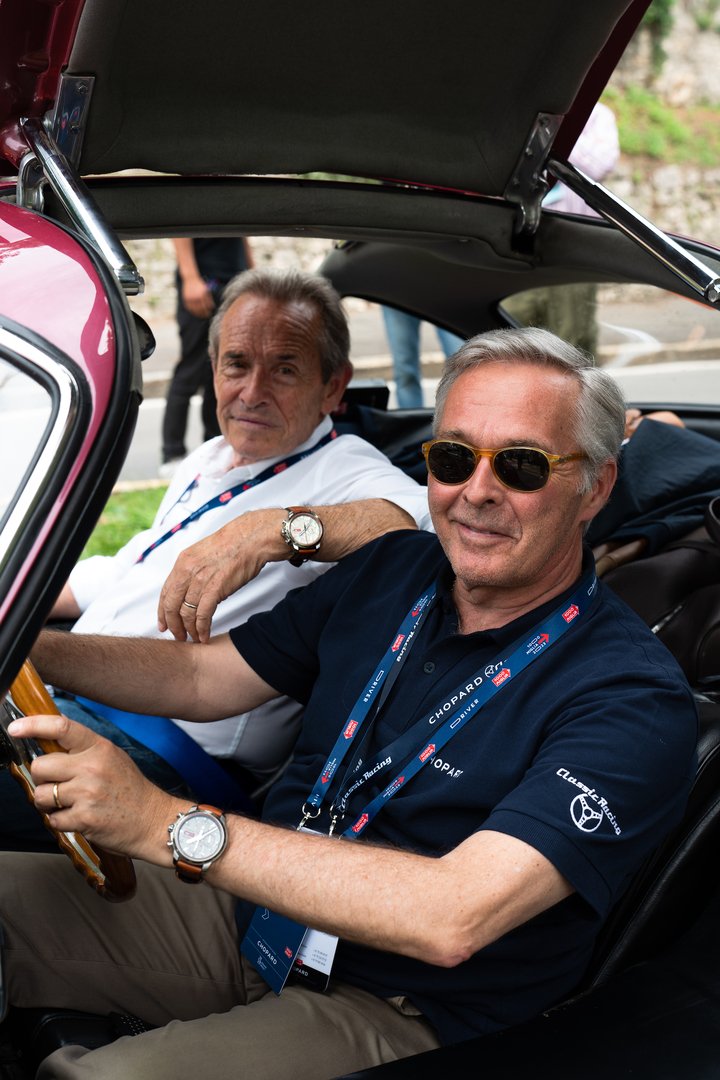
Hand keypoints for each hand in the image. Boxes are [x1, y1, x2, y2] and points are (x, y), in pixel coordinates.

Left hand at [7, 713, 177, 863]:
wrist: (153, 820)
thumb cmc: (131, 789)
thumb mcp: (111, 758)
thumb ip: (83, 750)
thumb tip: (47, 744)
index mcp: (99, 748)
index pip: (61, 728)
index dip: (34, 725)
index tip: (17, 728)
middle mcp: (92, 767)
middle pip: (40, 766)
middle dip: (42, 778)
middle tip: (57, 784)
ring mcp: (87, 793)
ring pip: (41, 795)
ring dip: (48, 803)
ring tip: (68, 803)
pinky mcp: (84, 819)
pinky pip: (52, 819)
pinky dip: (60, 821)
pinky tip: (78, 817)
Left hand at [157, 508, 287, 641]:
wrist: (251, 538)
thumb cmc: (234, 544)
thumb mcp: (203, 553)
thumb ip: (193, 570)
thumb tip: (192, 588)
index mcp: (182, 562)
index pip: (165, 592)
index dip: (162, 612)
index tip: (164, 624)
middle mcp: (187, 571)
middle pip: (171, 605)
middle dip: (173, 625)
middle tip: (177, 636)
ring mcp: (200, 580)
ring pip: (186, 613)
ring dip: (189, 630)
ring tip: (193, 638)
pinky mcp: (215, 589)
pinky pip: (203, 615)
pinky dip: (202, 628)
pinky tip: (204, 635)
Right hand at [181, 275, 214, 318]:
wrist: (191, 278)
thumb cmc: (200, 285)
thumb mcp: (206, 290)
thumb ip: (209, 298)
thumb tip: (211, 307)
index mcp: (203, 294)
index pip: (206, 305)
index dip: (208, 310)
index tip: (210, 313)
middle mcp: (196, 296)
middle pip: (201, 308)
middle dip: (204, 313)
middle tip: (206, 316)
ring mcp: (191, 297)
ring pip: (194, 309)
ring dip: (198, 314)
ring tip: (201, 316)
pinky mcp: (186, 298)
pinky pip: (189, 307)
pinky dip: (192, 311)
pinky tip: (195, 312)